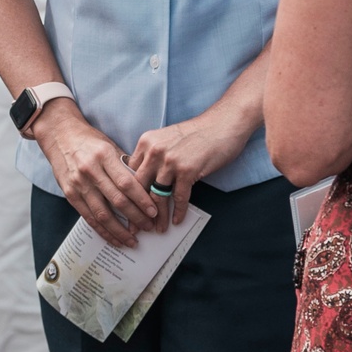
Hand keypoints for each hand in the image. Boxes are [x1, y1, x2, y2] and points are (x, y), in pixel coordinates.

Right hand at [30, 102, 158, 247]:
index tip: (153, 211)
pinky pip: (88, 218)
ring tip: (132, 240)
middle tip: (149, 227)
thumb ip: (125, 166)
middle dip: (135, 217)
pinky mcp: (70, 194)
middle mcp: (90, 171)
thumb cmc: (90, 140)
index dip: (141, 200)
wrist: (59, 135)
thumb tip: (144, 187)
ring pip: (102, 214)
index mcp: (104, 156)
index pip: (126, 183)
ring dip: (119, 231)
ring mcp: (78, 184)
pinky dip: (102, 231)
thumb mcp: (110, 146)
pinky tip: (114, 238)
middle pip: (117, 200)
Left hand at [128, 106, 253, 230]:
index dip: (129, 194)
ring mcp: (171, 161)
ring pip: (158, 196)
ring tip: (159, 228)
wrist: (224, 123)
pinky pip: (180, 197)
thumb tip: (146, 181)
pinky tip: (177, 220)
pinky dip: (178, 211)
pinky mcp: (188, 170)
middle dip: (137, 210)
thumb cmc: (198, 132)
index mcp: (146, 142)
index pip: (130, 173)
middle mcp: (155, 151)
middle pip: (140, 187)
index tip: (128, 208)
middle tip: (138, 225)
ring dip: (158, 216)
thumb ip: (154, 156)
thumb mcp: (167, 138)